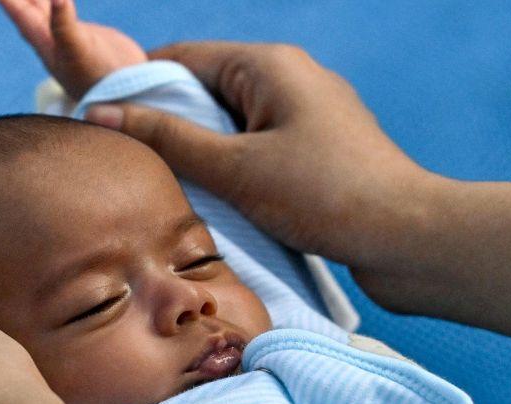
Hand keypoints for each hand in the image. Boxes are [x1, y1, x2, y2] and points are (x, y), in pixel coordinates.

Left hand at [0, 0, 146, 101]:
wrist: (131, 94)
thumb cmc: (100, 80)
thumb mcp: (79, 52)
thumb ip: (64, 26)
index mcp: (44, 42)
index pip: (20, 13)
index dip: (8, 0)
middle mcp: (51, 39)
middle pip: (28, 7)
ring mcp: (67, 37)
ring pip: (45, 8)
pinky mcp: (84, 36)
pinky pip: (64, 13)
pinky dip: (60, 2)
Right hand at [82, 42, 433, 267]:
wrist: (410, 239)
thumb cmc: (327, 195)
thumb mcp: (236, 169)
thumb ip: (168, 140)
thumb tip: (100, 113)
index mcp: (270, 64)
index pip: (182, 58)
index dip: (137, 88)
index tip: (102, 126)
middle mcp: (292, 79)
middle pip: (207, 92)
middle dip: (170, 127)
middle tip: (134, 170)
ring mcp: (310, 117)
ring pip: (234, 128)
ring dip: (204, 157)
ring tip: (173, 193)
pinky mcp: (323, 154)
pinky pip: (262, 152)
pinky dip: (237, 174)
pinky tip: (221, 207)